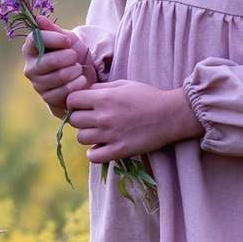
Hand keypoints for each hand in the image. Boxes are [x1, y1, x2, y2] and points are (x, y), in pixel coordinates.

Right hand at [23, 25, 92, 116]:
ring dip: (76, 70)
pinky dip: (78, 83)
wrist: (82, 76)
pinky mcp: (48, 99)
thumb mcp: (65, 38)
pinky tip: (80, 80)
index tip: (68, 41)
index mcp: (30, 50)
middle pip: (52, 61)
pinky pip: (66, 91)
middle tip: (75, 57)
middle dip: (70, 57)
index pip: (36, 39)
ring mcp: (38, 85)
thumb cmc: (71, 54)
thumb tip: (38, 19)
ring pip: (61, 76)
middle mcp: (30, 68)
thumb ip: (52, 29)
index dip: (54, 39)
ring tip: (78, 68)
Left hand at [65, 79, 200, 161]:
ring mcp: (111, 135)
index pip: (71, 100)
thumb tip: (83, 93)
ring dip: (88, 135)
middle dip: (81, 118)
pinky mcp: (119, 151)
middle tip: (92, 119)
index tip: (83, 104)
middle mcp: (104, 117)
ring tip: (99, 132)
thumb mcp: (124, 85)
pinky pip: (93, 157)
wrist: (171, 115)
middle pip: (74, 120)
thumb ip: (101, 88)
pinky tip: (102, 146)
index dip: (75, 102)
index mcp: (104, 98)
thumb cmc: (148, 97)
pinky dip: (94, 153)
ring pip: (81, 138)